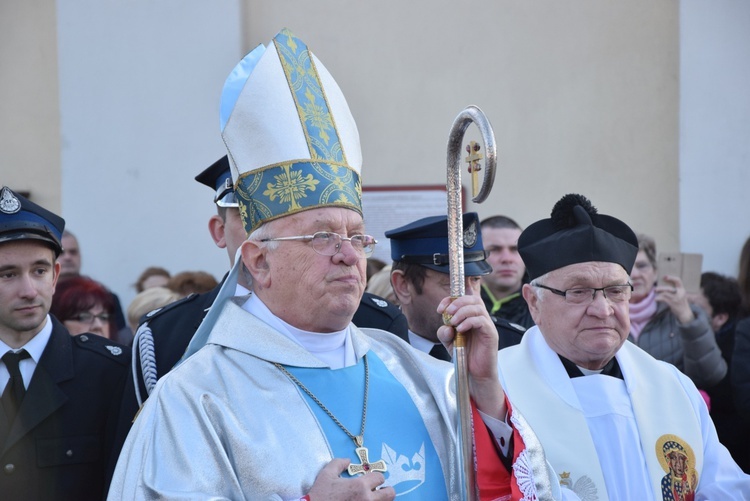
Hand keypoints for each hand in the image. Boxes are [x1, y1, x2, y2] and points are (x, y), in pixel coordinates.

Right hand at [307, 458, 394, 500]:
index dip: (376, 477)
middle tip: (380, 491)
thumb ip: (339, 463)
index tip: (371, 480)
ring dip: (381, 500)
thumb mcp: (327, 475)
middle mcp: (367, 499)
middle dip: (387, 490)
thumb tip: (348, 460)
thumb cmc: (320, 495)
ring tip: (372, 499)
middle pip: (390, 494)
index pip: (380, 477)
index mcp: (360, 485)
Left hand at [436, 295, 505, 418]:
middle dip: (458, 302)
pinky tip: (460, 330)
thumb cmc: (465, 356)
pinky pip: (482, 321)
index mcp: (471, 317)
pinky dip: (469, 322)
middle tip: (448, 312)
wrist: (476, 374)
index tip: (440, 309)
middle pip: (474, 299)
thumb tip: (446, 326)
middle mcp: (481, 319)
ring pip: (478, 308)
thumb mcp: (449, 343)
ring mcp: (487, 326)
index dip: (451, 299)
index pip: (465, 299)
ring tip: (453, 323)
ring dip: (462, 311)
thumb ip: (444, 333)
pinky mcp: (491, 334)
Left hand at [655, 275, 693, 324]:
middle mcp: (680, 293)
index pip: (678, 280)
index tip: (664, 276)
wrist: (685, 313)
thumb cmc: (681, 302)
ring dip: (658, 293)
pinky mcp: (672, 303)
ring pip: (665, 293)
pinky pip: (663, 299)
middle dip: (661, 288)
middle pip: (668, 288)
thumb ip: (675, 290)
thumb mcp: (680, 294)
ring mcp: (676, 298)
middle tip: (655, 289)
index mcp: (682, 289)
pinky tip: (656, 299)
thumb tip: (663, 285)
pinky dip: (658, 298)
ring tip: (655, 294)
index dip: (671, 278)